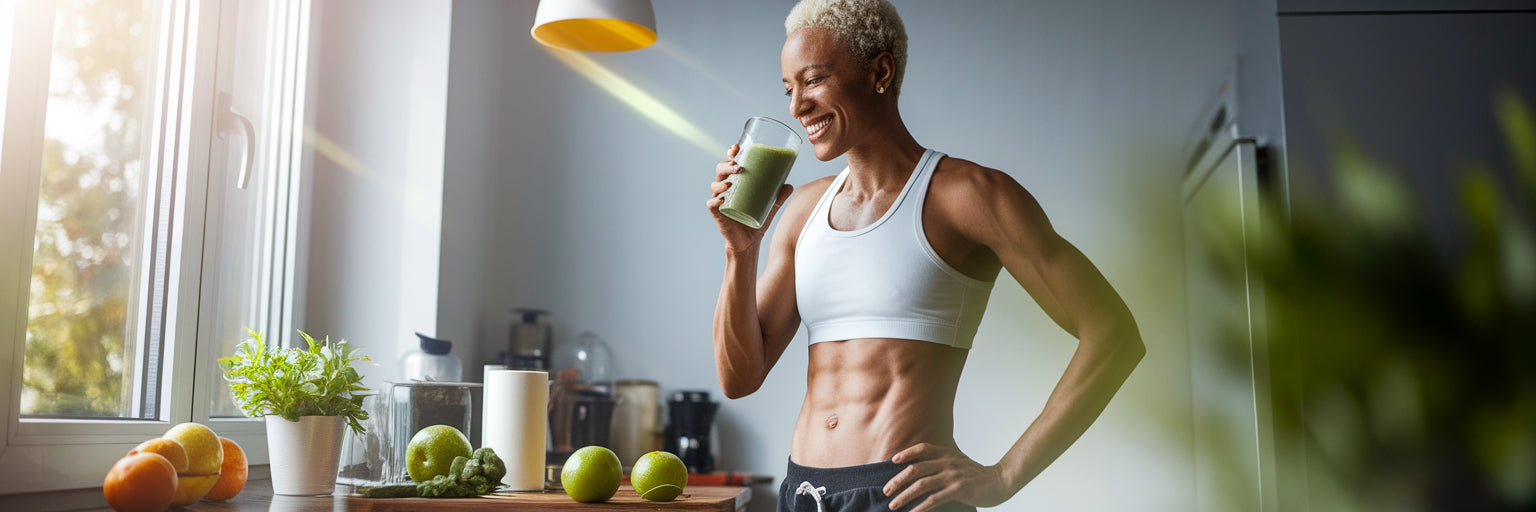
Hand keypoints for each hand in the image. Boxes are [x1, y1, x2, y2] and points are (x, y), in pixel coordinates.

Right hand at [706, 144, 792, 253]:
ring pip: (715, 185)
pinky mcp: (717, 214)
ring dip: (721, 182)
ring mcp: (719, 201)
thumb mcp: (770, 206)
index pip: (730, 163)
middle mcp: (725, 189)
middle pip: (720, 170)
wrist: (749, 242)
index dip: (731, 153)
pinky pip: (711, 204)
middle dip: (727, 165)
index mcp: (736, 182)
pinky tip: (721, 199)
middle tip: (738, 167)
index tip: (736, 148)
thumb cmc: (756, 220)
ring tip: (731, 184)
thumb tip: (789, 185)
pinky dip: (714, 201)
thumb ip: (778, 196)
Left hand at [884, 444, 1012, 511]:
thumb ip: (943, 461)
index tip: (893, 461)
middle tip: (886, 491)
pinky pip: (934, 499)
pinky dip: (920, 507)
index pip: (922, 448)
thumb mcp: (959, 461)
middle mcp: (947, 462)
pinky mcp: (958, 490)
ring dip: (904, 496)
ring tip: (893, 505)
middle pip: (916, 469)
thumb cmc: (977, 475)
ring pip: (921, 485)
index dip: (906, 453)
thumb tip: (922, 468)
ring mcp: (952, 476)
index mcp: (947, 453)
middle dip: (898, 481)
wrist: (1000, 481)